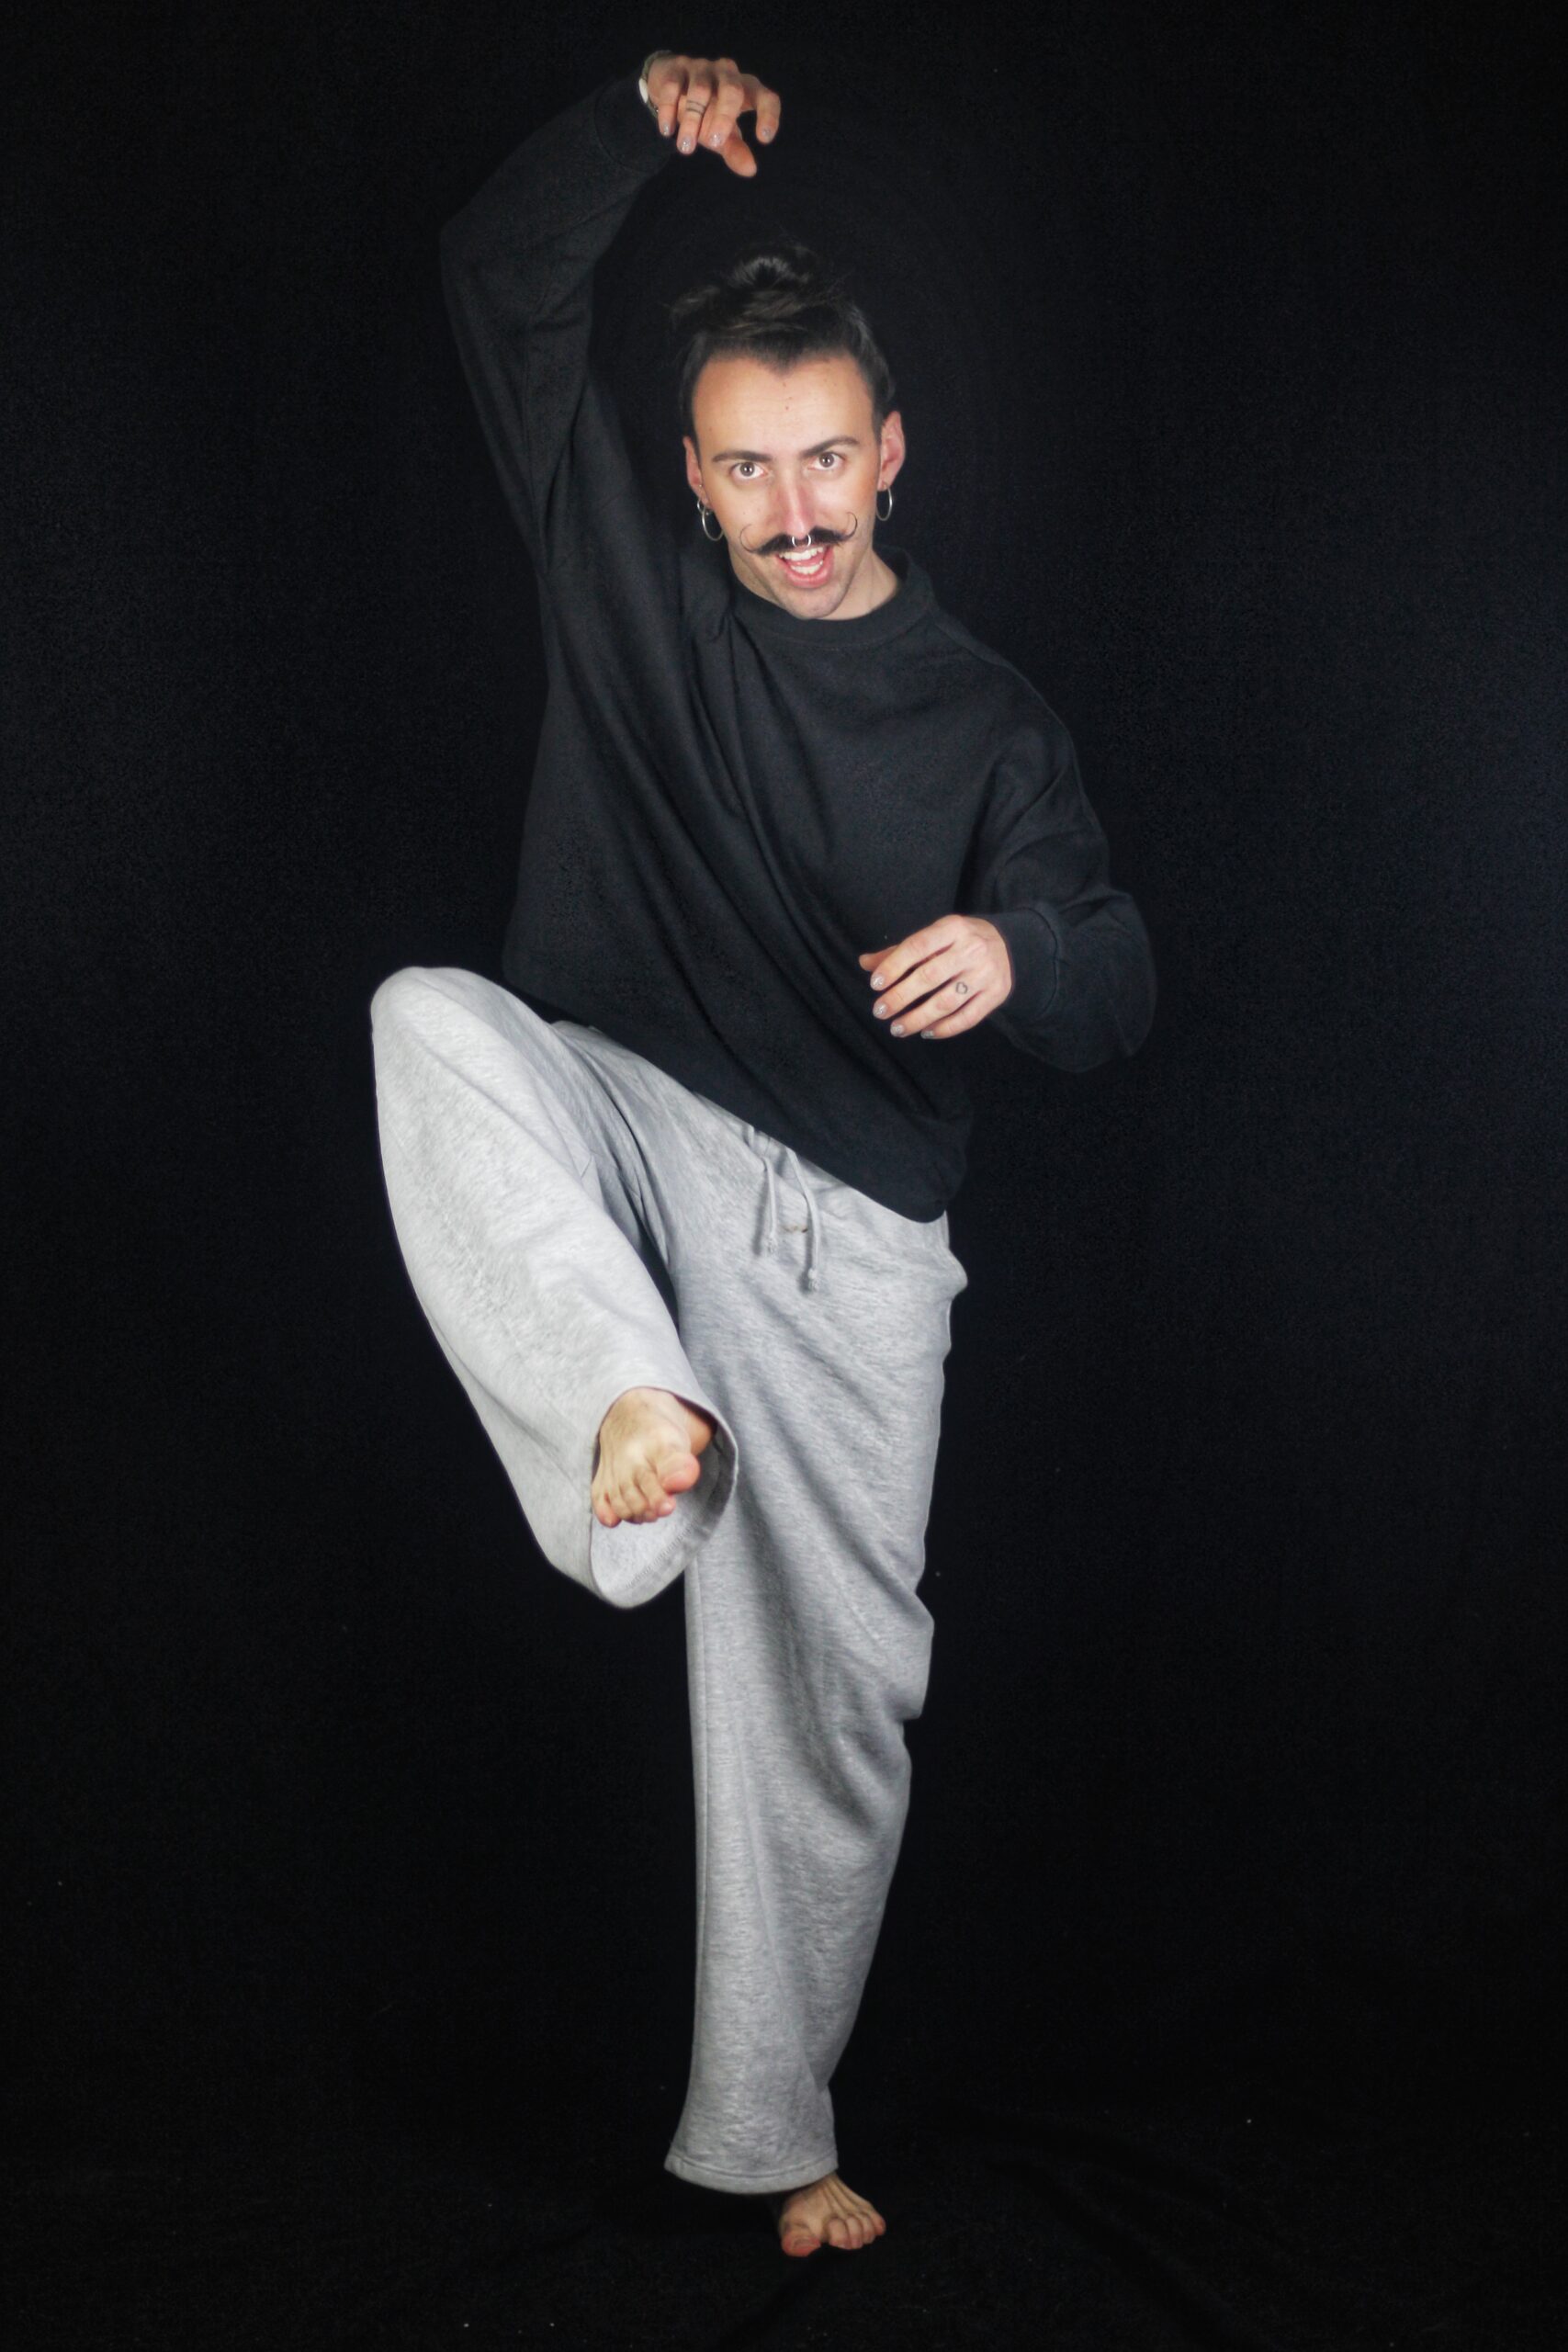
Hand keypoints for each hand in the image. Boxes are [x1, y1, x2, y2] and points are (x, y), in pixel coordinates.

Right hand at [645, 54, 780, 175]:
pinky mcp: (677, 67)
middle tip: (714, 143)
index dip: (769, 115)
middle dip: (724, 117)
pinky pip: (674, 87)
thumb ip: (735, 150)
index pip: (766, 97)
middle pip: (732, 89)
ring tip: (685, 148)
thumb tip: (750, 170)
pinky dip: (669, 110)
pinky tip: (667, 130)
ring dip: (691, 121)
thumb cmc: (705, 114)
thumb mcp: (722, 135)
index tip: (763, 139)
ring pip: (700, 90)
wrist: (671, 90)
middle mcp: (727, 73)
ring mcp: (702, 67)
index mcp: (746, 89)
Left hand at [858, 916, 1015, 1040]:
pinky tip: (925, 1032)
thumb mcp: (933, 936)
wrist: (1006, 944)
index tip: (875, 985)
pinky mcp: (996, 994)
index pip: (917, 947)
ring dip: (918, 1018)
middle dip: (900, 997)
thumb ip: (899, 951)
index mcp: (953, 928)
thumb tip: (865, 963)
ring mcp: (986, 973)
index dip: (893, 966)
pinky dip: (944, 1028)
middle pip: (930, 977)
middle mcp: (972, 949)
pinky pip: (967, 1018)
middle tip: (880, 1011)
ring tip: (897, 1028)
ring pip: (947, 1002)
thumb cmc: (958, 941)